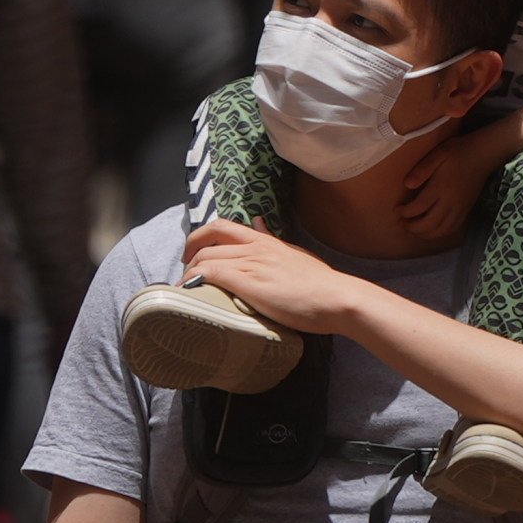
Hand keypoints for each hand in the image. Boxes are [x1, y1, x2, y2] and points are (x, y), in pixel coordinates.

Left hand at [181, 218, 370, 336]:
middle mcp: (255, 247)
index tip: (193, 253)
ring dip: (189, 272)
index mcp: (265, 241)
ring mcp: (252, 264)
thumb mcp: (294, 254)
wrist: (337, 298)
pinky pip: (212, 274)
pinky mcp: (249, 283)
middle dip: (189, 254)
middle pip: (208, 240)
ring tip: (185, 289)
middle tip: (185, 273)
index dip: (201, 236)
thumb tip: (258, 223)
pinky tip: (189, 292)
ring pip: (206, 258)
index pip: (222, 226)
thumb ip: (272, 241)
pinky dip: (195, 281)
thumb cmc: (320, 284)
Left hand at [395, 126, 510, 236]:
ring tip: (413, 230)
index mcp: (440, 187)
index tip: (396, 210)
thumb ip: (422, 170)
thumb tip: (407, 185)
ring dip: (424, 234)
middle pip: (428, 224)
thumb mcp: (437, 154)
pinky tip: (432, 230)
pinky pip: (452, 228)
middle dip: (412, 227)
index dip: (405, 212)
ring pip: (440, 230)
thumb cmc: (458, 151)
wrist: (484, 154)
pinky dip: (439, 233)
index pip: (419, 207)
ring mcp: (460, 208)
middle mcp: (450, 202)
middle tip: (401, 223)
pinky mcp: (466, 210)